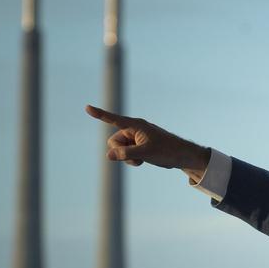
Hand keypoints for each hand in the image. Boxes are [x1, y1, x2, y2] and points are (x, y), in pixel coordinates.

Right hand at [84, 105, 209, 178]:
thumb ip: (126, 154)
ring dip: (127, 158)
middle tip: (136, 155)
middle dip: (120, 151)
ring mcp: (135, 138)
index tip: (87, 107)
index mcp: (135, 125)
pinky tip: (144, 160)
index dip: (99, 114)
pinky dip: (132, 159)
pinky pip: (125, 154)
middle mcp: (133, 129)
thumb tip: (108, 155)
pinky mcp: (137, 145)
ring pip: (119, 150)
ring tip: (143, 158)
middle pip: (113, 141)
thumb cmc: (166, 151)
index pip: (113, 119)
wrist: (181, 155)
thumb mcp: (145, 153)